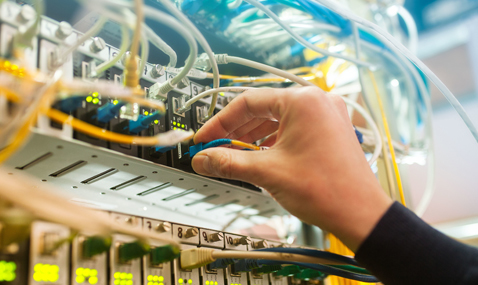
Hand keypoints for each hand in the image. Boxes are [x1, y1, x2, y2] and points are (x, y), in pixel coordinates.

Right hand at [192, 87, 391, 250]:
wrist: (361, 215)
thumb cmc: (327, 191)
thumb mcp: (267, 173)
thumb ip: (228, 163)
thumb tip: (202, 159)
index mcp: (302, 101)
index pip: (247, 102)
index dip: (220, 122)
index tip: (205, 139)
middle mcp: (316, 101)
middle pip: (262, 109)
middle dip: (235, 132)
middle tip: (215, 149)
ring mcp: (326, 115)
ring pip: (277, 120)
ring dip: (252, 137)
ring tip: (233, 156)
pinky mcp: (329, 130)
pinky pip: (292, 129)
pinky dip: (272, 141)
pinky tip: (258, 157)